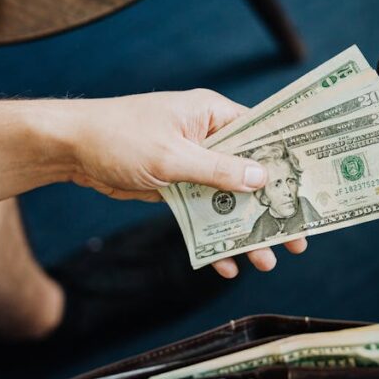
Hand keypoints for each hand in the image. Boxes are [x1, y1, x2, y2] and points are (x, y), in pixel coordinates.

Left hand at [62, 89, 307, 276]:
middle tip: (297, 239)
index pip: (262, 134)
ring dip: (244, 229)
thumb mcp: (171, 157)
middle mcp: (207, 136)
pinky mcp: (175, 185)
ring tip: (265, 261)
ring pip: (228, 199)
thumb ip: (217, 170)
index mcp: (212, 114)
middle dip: (271, 208)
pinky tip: (222, 263)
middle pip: (250, 173)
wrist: (67, 149)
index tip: (311, 188)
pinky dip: (212, 236)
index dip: (287, 161)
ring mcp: (192, 162)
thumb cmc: (118, 137)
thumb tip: (261, 178)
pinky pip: (202, 213)